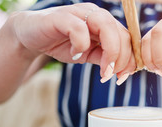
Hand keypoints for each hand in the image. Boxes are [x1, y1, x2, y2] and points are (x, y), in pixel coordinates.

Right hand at [12, 3, 135, 81]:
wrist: (31, 37)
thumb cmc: (63, 44)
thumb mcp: (89, 55)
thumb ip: (106, 59)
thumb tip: (124, 71)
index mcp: (105, 23)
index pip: (127, 38)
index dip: (130, 59)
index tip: (123, 77)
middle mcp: (96, 14)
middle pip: (121, 33)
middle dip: (122, 59)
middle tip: (111, 76)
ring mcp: (79, 13)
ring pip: (106, 26)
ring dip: (110, 52)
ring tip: (102, 70)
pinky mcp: (61, 17)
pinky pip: (79, 28)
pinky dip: (81, 45)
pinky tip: (75, 54)